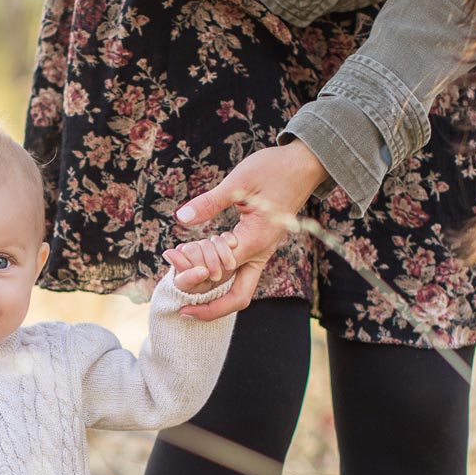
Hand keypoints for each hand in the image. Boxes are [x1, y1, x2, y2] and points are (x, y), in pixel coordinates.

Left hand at [171, 140, 327, 320]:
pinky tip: (197, 265)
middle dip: (209, 308)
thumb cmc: (275, 169)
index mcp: (256, 239)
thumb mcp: (239, 182)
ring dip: (212, 291)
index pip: (220, 271)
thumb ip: (211, 202)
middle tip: (182, 309)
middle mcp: (262, 253)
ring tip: (183, 283)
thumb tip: (181, 218)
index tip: (170, 263)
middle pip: (237, 298)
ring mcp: (262, 252)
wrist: (305, 165)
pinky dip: (218, 275)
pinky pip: (239, 272)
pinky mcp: (259, 246)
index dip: (194, 273)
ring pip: (238, 288)